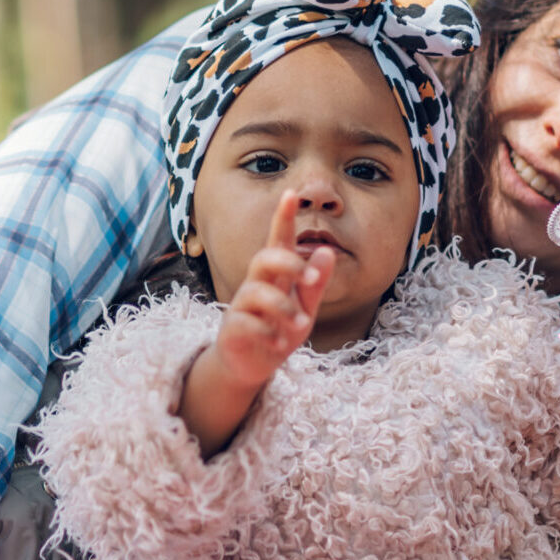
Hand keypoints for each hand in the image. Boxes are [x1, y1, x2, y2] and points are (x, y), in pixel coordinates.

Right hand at [180, 191, 333, 454]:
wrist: (251, 366)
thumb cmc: (279, 329)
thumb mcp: (305, 308)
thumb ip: (315, 283)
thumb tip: (327, 251)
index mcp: (276, 275)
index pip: (279, 241)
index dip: (283, 218)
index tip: (290, 193)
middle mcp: (256, 284)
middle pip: (264, 258)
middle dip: (288, 263)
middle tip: (309, 279)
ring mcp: (242, 305)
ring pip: (256, 292)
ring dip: (282, 307)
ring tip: (300, 325)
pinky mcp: (233, 328)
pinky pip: (246, 322)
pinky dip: (265, 332)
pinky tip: (277, 343)